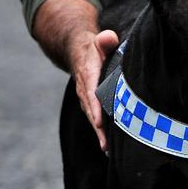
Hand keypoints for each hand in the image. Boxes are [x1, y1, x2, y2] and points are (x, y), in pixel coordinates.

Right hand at [70, 29, 118, 152]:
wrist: (78, 53)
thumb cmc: (95, 48)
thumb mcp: (98, 40)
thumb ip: (104, 40)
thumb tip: (109, 38)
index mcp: (88, 74)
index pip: (91, 92)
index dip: (95, 107)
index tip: (99, 121)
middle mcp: (84, 89)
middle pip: (91, 111)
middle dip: (98, 129)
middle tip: (105, 145)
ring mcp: (86, 98)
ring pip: (93, 118)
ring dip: (100, 134)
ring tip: (108, 151)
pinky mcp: (90, 104)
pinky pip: (95, 119)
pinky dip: (101, 132)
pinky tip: (109, 147)